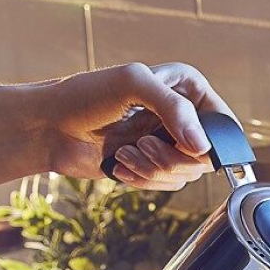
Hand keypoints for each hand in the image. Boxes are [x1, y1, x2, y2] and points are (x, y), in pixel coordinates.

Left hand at [42, 62, 232, 190]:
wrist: (47, 127)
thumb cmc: (82, 96)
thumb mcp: (132, 84)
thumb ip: (174, 109)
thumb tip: (203, 147)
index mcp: (186, 88)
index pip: (222, 123)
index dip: (209, 140)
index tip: (184, 144)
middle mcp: (182, 115)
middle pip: (208, 156)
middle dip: (174, 158)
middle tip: (144, 145)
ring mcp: (168, 142)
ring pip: (187, 174)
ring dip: (154, 169)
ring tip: (125, 152)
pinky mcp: (153, 165)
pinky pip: (168, 184)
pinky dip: (143, 179)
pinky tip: (120, 163)